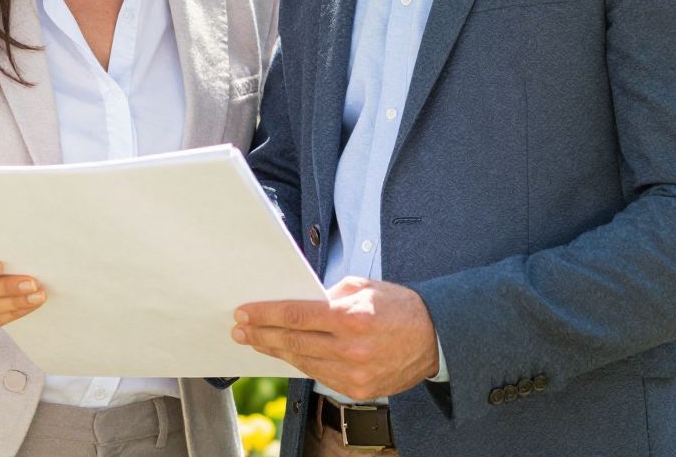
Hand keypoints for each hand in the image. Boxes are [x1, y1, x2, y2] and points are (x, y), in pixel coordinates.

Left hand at [234, 277, 439, 401]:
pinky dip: (301, 364)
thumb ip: (330, 295)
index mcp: (352, 317)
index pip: (296, 315)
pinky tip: (287, 355)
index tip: (244, 312)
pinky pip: (320, 375)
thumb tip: (299, 302)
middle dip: (262, 334)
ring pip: (302, 362)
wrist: (435, 338)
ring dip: (276, 351)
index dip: (266, 314)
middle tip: (240, 329)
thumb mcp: (365, 287)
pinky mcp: (358, 389)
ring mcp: (354, 372)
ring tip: (257, 341)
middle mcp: (351, 348)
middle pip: (293, 342)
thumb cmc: (400, 307)